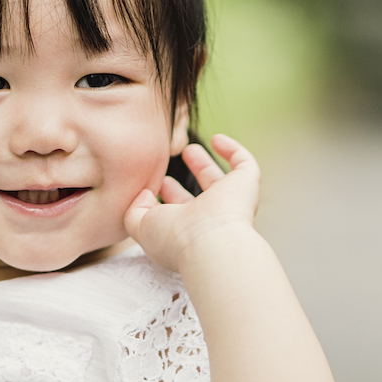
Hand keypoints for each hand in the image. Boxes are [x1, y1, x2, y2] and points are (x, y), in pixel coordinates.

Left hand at [122, 134, 259, 272]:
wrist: (211, 242)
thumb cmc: (174, 237)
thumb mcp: (140, 226)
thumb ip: (134, 209)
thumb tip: (145, 193)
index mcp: (186, 231)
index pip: (175, 214)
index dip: (163, 199)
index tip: (148, 188)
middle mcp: (208, 219)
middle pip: (196, 200)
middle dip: (180, 187)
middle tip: (165, 175)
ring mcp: (229, 202)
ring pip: (218, 180)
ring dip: (203, 164)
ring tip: (187, 149)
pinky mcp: (246, 184)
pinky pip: (244, 163)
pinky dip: (232, 150)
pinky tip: (217, 138)